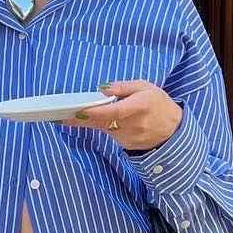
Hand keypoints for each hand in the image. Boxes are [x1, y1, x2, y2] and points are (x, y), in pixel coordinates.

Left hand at [66, 79, 182, 152]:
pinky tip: (99, 119)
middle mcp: (133, 125)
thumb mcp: (146, 87)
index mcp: (139, 106)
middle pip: (101, 123)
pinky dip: (103, 125)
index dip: (94, 112)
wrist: (174, 132)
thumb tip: (102, 88)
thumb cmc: (159, 104)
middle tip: (58, 116)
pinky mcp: (125, 145)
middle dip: (79, 119)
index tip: (77, 111)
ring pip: (103, 128)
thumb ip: (123, 87)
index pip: (113, 112)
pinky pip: (109, 133)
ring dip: (89, 121)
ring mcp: (129, 137)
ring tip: (70, 114)